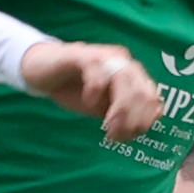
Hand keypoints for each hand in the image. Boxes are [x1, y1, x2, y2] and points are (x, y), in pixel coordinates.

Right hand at [20, 39, 163, 145]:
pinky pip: (96, 69)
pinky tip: (89, 102)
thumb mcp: (103, 107)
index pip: (151, 99)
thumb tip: (141, 128)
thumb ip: (123, 114)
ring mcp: (103, 56)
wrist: (42, 71)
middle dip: (133, 119)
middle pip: (141, 91)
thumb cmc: (75, 89)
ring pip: (124, 78)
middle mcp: (122, 63)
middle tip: (116, 136)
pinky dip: (96, 89)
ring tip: (108, 126)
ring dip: (120, 108)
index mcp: (132, 75)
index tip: (127, 138)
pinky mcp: (81, 54)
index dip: (144, 121)